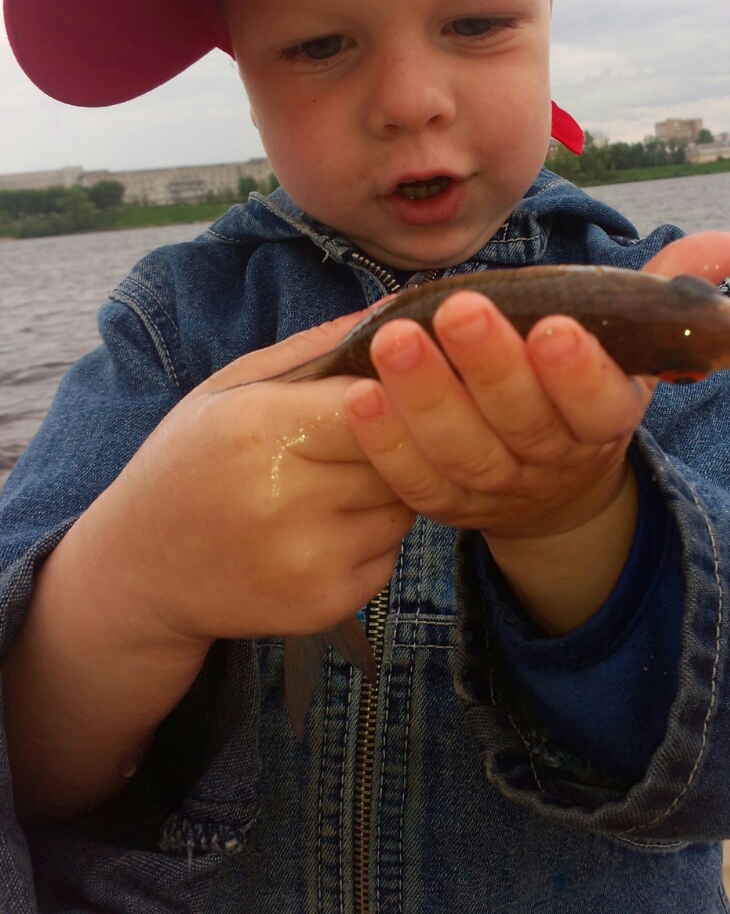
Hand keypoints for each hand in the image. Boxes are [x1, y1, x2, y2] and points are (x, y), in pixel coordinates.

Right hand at [71, 308, 414, 650]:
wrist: (141, 570)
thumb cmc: (191, 461)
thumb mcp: (230, 388)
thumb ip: (315, 348)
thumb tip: (395, 309)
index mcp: (261, 430)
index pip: (374, 400)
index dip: (392, 389)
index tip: (391, 382)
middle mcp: (286, 500)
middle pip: (400, 454)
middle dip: (397, 438)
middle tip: (365, 433)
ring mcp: (308, 560)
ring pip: (404, 505)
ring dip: (391, 489)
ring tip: (337, 480)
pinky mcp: (326, 603)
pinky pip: (390, 553)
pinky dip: (375, 536)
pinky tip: (328, 526)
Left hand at [342, 232, 729, 629]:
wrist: (549, 490)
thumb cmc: (581, 392)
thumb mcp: (630, 347)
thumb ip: (665, 291)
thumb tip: (729, 244)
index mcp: (604, 420)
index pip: (599, 405)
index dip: (577, 372)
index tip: (554, 326)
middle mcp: (551, 460)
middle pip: (522, 422)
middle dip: (491, 367)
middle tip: (459, 308)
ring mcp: (494, 489)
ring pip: (460, 451)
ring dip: (425, 396)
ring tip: (393, 338)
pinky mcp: (444, 504)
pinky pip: (412, 480)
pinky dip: (385, 443)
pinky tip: (357, 394)